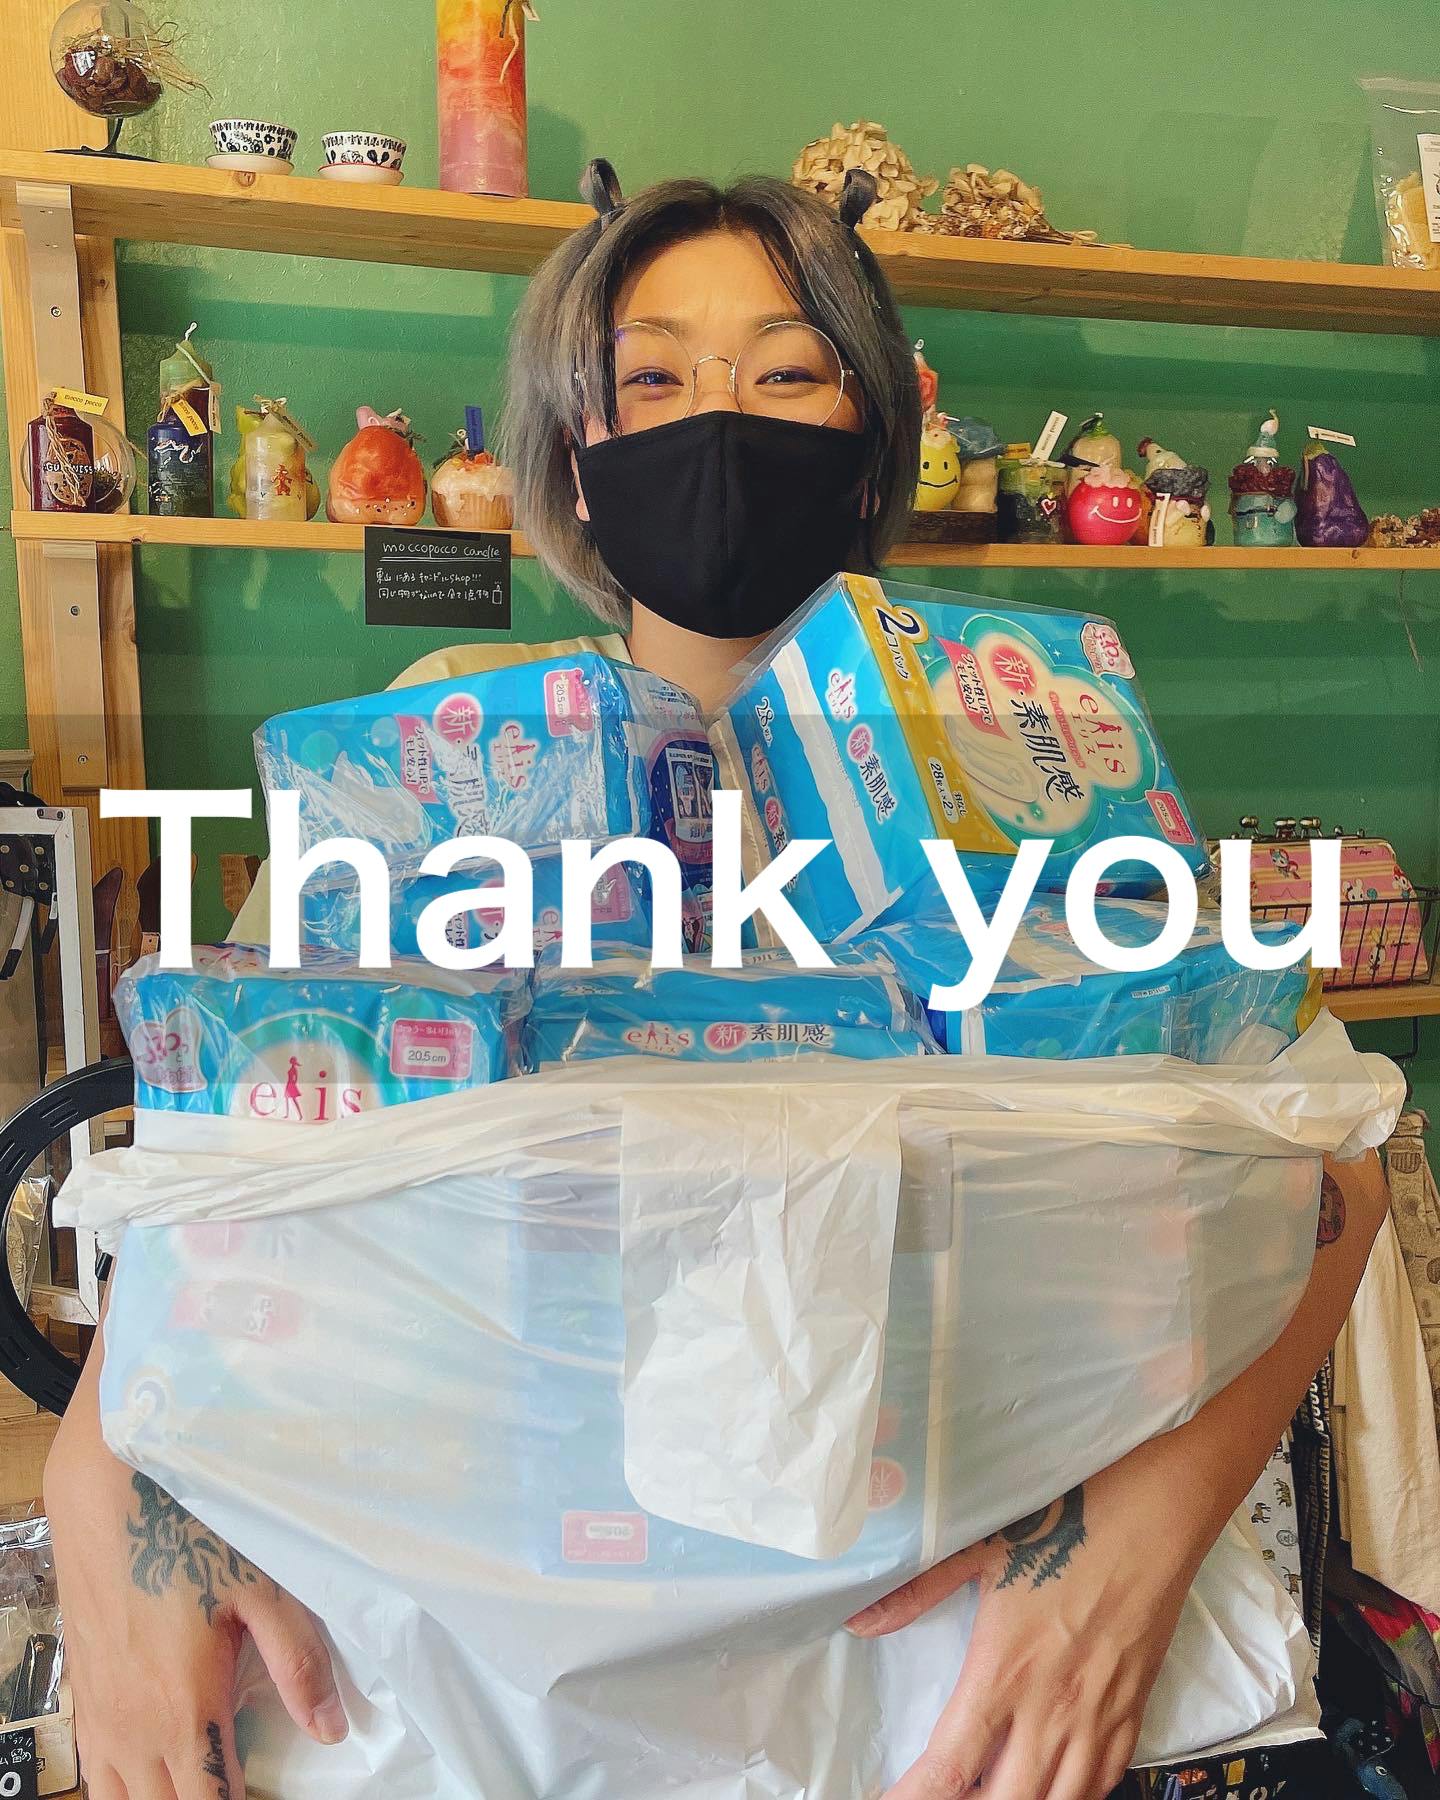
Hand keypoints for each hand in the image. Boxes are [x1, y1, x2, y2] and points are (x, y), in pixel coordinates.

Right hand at [45, 1424, 345, 1798]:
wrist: (106, 1493)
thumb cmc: (190, 1532)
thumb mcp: (261, 1589)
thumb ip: (298, 1664)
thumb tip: (332, 1729)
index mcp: (183, 1710)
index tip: (264, 1794)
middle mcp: (133, 1728)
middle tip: (238, 1783)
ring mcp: (99, 1715)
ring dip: (162, 1799)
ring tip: (198, 1779)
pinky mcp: (81, 1694)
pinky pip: (95, 1770)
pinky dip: (123, 1785)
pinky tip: (151, 1767)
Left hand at [845, 1434, 1205, 1799]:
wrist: (1155, 1515)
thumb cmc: (1065, 1522)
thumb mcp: (981, 1546)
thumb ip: (919, 1590)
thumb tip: (859, 1619)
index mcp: (1002, 1672)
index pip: (949, 1769)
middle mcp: (1049, 1712)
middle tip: (941, 1795)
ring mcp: (1097, 1719)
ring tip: (989, 1797)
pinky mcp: (1134, 1713)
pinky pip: (1104, 1783)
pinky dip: (1074, 1797)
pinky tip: (1052, 1789)